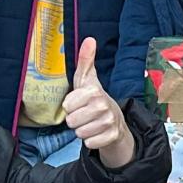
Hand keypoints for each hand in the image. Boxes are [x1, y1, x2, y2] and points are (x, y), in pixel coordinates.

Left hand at [60, 37, 134, 170]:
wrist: (116, 121)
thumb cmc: (95, 99)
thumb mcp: (88, 80)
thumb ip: (86, 60)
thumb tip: (89, 39)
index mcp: (94, 92)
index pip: (67, 106)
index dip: (70, 107)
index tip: (79, 103)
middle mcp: (103, 106)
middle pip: (71, 121)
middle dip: (75, 120)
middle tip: (85, 115)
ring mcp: (108, 122)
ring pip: (79, 133)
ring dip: (82, 131)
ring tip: (91, 123)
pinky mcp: (111, 137)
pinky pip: (89, 144)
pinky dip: (91, 141)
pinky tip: (97, 133)